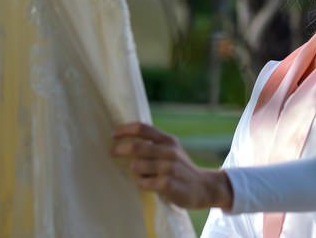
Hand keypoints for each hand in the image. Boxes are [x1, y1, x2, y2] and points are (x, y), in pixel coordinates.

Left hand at [111, 121, 233, 209]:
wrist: (203, 187)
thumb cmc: (180, 168)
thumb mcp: (171, 149)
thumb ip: (153, 143)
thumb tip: (126, 137)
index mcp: (168, 140)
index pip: (142, 128)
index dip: (125, 130)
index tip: (113, 135)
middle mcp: (169, 151)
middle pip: (136, 146)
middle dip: (119, 149)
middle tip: (112, 152)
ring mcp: (169, 168)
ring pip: (137, 166)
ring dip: (134, 170)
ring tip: (141, 174)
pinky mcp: (168, 185)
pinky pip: (143, 183)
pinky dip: (141, 184)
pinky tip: (147, 185)